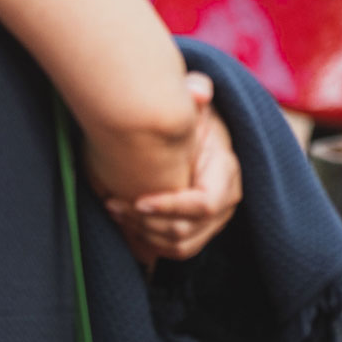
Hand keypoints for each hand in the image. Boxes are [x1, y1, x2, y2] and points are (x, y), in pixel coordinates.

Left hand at [107, 73, 242, 262]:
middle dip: (147, 221)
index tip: (138, 199)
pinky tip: (127, 220)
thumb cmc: (191, 119)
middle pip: (188, 229)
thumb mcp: (195, 102)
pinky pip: (176, 250)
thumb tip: (199, 91)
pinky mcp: (201, 232)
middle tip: (114, 203)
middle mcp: (227, 200)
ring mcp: (216, 221)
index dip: (172, 207)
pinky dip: (149, 242)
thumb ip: (196, 91)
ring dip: (143, 232)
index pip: (206, 203)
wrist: (193, 136)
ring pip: (180, 244)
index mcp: (227, 171)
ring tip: (115, 209)